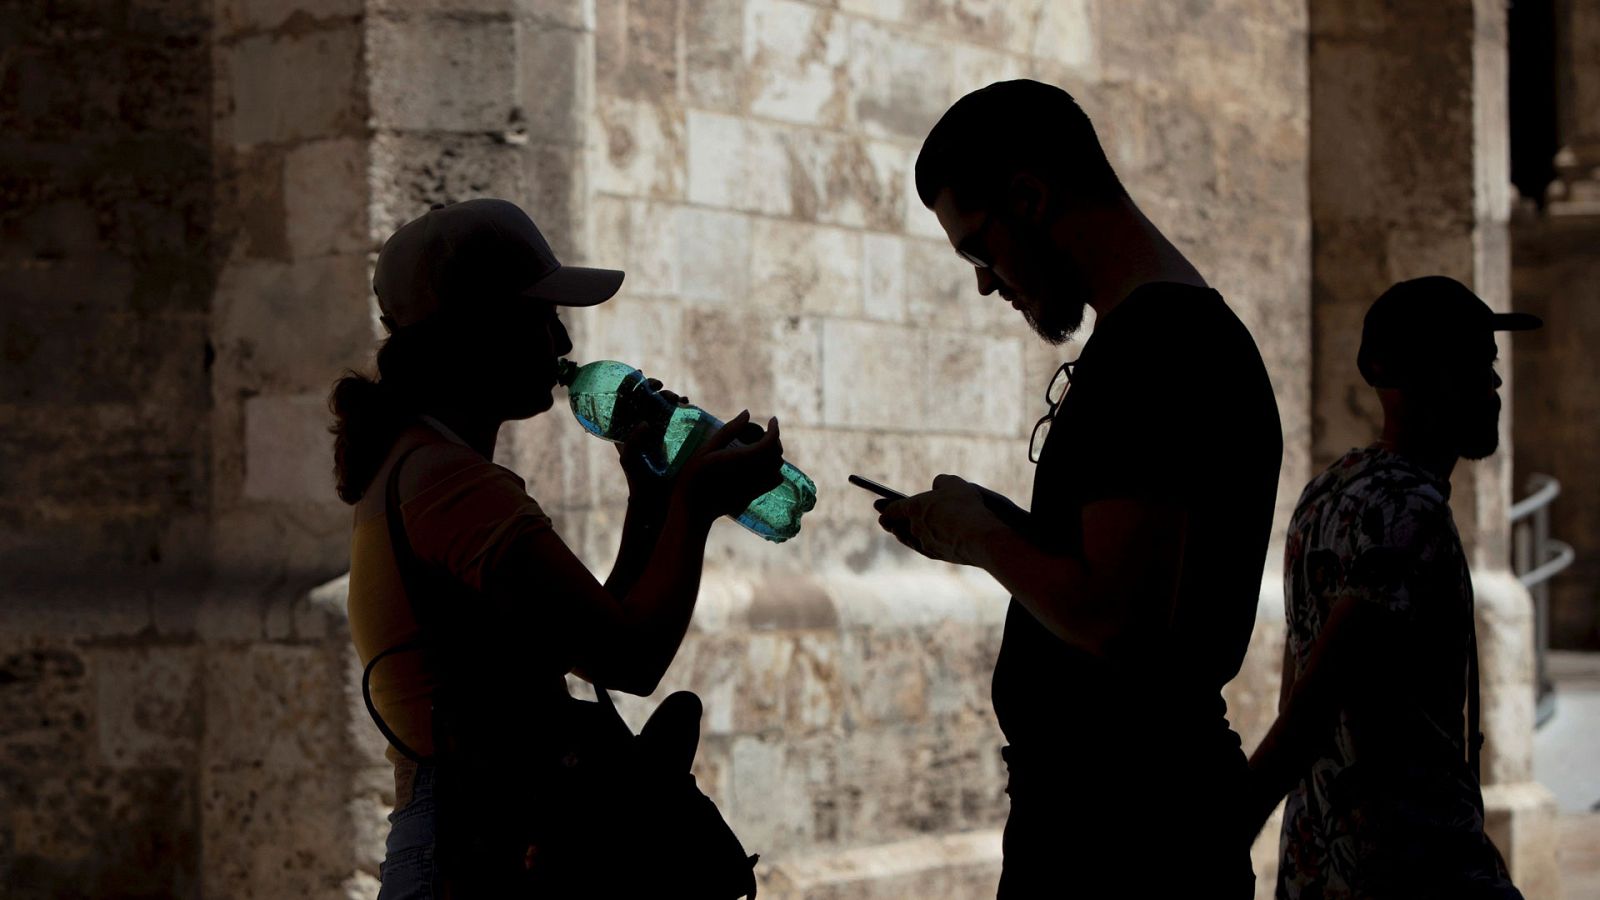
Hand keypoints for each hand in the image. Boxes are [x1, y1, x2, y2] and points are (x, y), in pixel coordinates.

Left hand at [615, 379, 691, 508]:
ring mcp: (659, 429)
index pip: (627, 399)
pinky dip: (683, 406)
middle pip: (647, 398)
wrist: (656, 496)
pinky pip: (679, 415)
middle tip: (660, 388)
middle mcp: (642, 425)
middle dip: (655, 388)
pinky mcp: (674, 434)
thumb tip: (646, 422)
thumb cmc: (638, 478)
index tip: (640, 376)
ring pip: (664, 404)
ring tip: (677, 398)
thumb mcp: (629, 458)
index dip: (631, 384)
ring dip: (670, 396)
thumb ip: (633, 440)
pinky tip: (687, 404)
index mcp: (626, 427)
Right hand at [677, 411, 784, 522]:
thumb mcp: (706, 449)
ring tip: (761, 447)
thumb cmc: (694, 477)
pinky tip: (761, 465)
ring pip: (777, 466)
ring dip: (774, 454)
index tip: (772, 420)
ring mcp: (756, 486)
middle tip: (762, 433)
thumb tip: (747, 413)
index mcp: (743, 458)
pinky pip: (774, 480)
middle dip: (774, 439)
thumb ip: (728, 431)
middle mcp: (754, 472)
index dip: (775, 428)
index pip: (770, 441)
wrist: (694, 510)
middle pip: (776, 452)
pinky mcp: (754, 495)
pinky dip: (774, 469)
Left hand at [876, 473, 1005, 564]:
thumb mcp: (954, 484)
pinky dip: (922, 543)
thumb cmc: (965, 507)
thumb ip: (942, 482)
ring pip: (909, 539)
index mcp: (914, 508)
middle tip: (885, 521)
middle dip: (890, 523)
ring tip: (899, 531)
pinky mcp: (938, 555)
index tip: (877, 505)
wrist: (979, 538)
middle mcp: (915, 529)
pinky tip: (923, 541)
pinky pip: (925, 548)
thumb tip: (937, 486)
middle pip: (898, 526)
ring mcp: (925, 544)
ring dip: (903, 535)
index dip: (884, 506)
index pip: (893, 509)